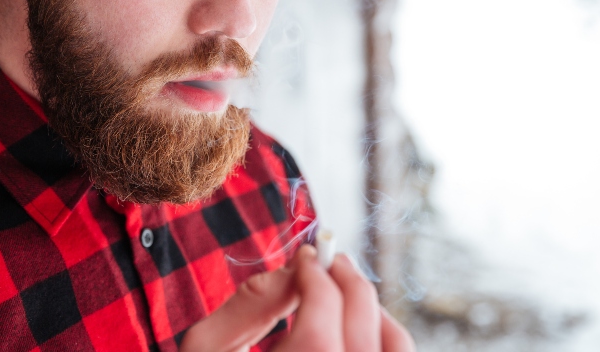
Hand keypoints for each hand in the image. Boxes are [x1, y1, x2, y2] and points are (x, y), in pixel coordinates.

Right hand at [180, 245, 415, 351]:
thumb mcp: (206, 351)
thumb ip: (248, 305)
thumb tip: (292, 269)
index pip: (322, 305)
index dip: (314, 269)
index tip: (305, 256)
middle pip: (361, 318)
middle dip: (345, 278)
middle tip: (327, 261)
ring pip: (393, 344)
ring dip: (370, 308)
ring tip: (342, 292)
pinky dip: (381, 339)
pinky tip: (353, 331)